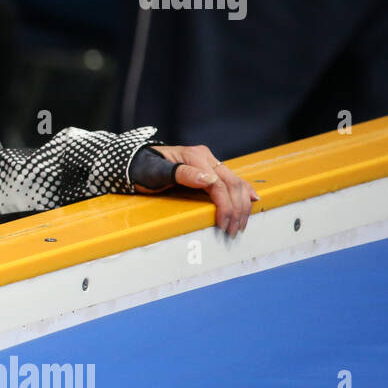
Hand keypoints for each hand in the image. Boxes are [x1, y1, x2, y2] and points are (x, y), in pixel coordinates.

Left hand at [136, 144, 260, 236]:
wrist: (136, 163)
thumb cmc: (143, 169)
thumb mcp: (157, 172)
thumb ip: (182, 174)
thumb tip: (209, 179)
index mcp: (196, 156)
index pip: (219, 184)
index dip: (224, 206)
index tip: (223, 225)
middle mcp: (206, 158)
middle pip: (232, 184)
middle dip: (237, 209)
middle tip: (233, 231)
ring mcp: (210, 163)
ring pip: (236, 183)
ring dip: (242, 205)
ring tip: (239, 225)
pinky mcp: (210, 170)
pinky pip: (233, 182)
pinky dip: (243, 193)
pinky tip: (251, 202)